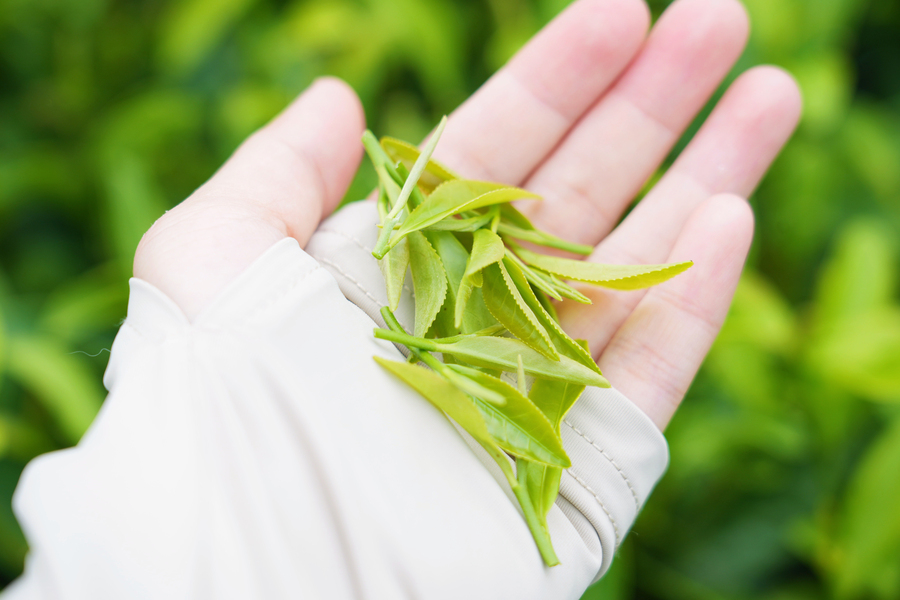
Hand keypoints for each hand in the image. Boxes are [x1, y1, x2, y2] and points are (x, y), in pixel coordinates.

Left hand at [134, 0, 799, 430]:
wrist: (255, 569)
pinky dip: (693, 297)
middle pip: (582, 190)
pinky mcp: (582, 462)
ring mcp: (534, 384)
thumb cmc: (216, 411)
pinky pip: (650, 368)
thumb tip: (344, 97)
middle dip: (653, 104)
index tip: (623, 8)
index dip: (558, 75)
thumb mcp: (212, 259)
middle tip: (722, 19)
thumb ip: (277, 172)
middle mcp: (474, 313)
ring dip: (707, 177)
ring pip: (635, 265)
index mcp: (398, 261)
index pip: (495, 148)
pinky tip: (732, 214)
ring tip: (772, 94)